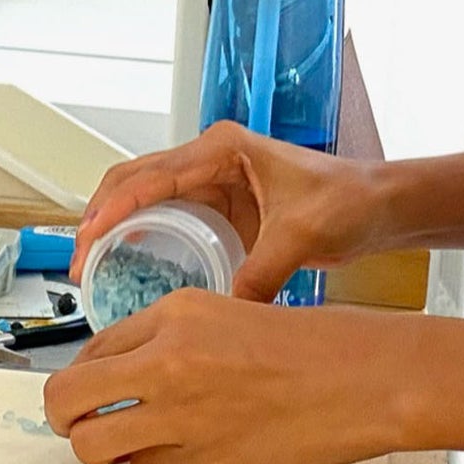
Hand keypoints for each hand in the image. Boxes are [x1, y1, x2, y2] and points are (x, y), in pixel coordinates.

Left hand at [42, 287, 418, 463]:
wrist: (363, 380)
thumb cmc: (315, 348)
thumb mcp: (230, 314)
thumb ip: (174, 339)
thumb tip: (128, 371)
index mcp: (175, 313)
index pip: (92, 348)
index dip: (86, 373)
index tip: (91, 386)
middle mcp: (166, 359)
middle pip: (66, 396)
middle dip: (65, 413)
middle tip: (78, 420)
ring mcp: (179, 413)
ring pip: (89, 443)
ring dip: (95, 447)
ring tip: (116, 444)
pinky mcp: (198, 461)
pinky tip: (174, 452)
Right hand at [74, 120, 388, 301]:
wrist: (382, 205)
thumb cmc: (351, 199)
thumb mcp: (301, 236)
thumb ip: (261, 274)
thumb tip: (224, 314)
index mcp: (223, 149)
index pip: (148, 176)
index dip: (110, 210)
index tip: (87, 243)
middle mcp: (211, 160)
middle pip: (134, 182)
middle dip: (100, 219)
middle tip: (81, 265)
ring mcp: (215, 183)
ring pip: (146, 201)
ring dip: (117, 230)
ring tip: (96, 272)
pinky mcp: (223, 209)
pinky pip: (170, 221)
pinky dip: (146, 241)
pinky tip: (134, 273)